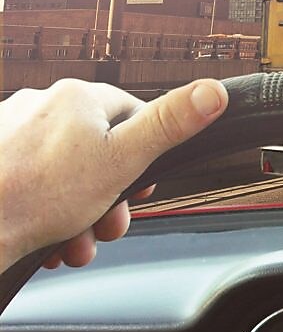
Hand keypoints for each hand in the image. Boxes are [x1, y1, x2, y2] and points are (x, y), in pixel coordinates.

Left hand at [0, 79, 227, 271]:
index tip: (140, 188)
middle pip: (99, 150)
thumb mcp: (123, 162)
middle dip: (109, 198)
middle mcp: (41, 104)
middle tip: (106, 224)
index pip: (134, 116)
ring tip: (73, 240)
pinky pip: (34, 181)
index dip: (144, 158)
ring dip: (79, 214)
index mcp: (79, 98)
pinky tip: (47, 236)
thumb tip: (213, 91)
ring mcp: (11, 129)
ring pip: (66, 172)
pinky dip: (45, 211)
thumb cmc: (37, 197)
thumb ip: (170, 125)